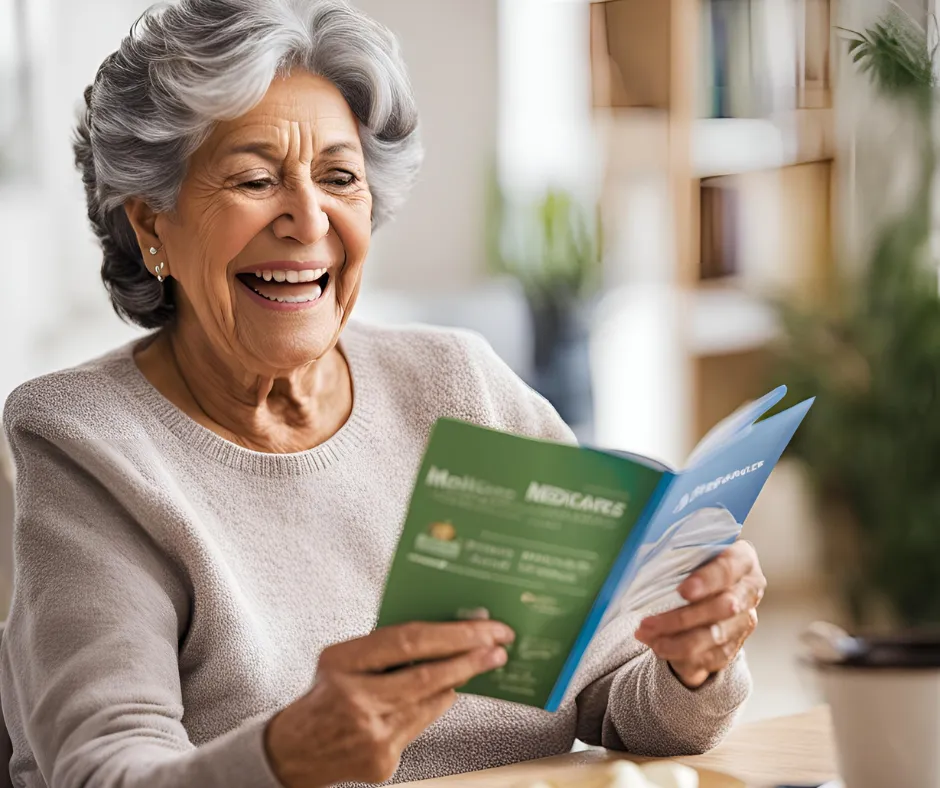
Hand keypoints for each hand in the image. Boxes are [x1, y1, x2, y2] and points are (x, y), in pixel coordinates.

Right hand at [264, 621, 513, 787]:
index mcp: (341, 661)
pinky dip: (437, 705)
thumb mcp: (342, 659)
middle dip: (470, 657)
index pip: (407, 641)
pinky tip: (449, 691)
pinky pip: (422, 725)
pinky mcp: (382, 761)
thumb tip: (442, 630)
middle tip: (499, 645)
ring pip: (431, 701)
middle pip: (426, 675)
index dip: (451, 633)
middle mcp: (355, 698)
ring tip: (484, 662)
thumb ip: (383, 647)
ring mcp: (370, 733)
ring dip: (461, 680)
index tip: (483, 627)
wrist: (293, 752)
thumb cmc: (326, 694)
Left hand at [634, 540, 764, 688]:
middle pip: (723, 607)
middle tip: (648, 621)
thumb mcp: (692, 553)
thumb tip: (646, 562)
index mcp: (743, 561)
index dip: (707, 581)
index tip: (682, 591)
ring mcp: (743, 622)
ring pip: (714, 636)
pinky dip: (679, 653)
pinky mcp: (733, 646)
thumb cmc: (696, 565)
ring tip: (646, 635)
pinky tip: (657, 645)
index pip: (728, 569)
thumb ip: (681, 556)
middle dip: (682, 617)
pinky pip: (709, 656)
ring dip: (675, 640)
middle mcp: (749, 592)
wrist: (709, 589)